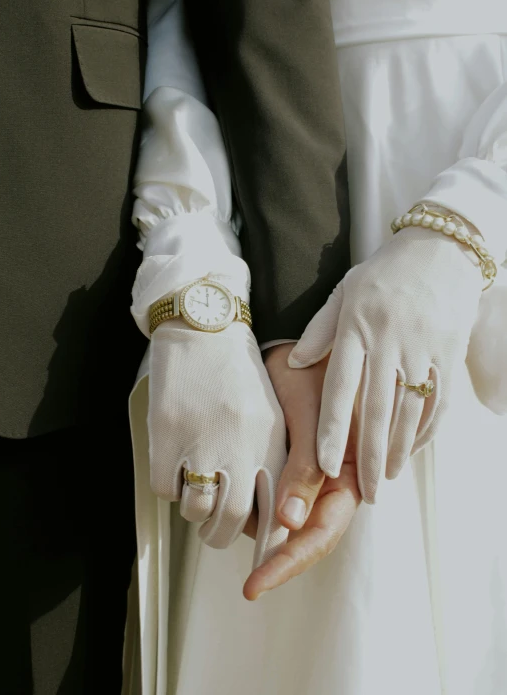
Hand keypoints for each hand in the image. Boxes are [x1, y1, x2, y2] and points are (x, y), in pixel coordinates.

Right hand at [147, 320, 287, 567]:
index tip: (259, 543)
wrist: (202, 330)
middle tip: (216, 532)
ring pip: (195, 508)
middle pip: (232, 519)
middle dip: (222, 535)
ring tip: (195, 494)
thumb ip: (272, 460)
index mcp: (271, 440)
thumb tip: (271, 509)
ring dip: (194, 510)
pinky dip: (169, 487)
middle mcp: (240, 446)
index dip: (267, 534)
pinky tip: (174, 466)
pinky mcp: (167, 437)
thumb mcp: (268, 414)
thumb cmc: (236, 373)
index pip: (274, 506)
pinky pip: (165, 488)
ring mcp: (201, 442)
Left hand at [242, 344, 360, 598]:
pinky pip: (276, 497)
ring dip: (265, 532)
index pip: (323, 530)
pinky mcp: (292, 465)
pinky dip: (257, 506)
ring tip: (234, 529)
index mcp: (351, 470)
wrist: (293, 339)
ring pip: (290, 521)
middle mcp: (335, 480)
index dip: (292, 560)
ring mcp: (313, 476)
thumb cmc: (310, 368)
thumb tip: (288, 522)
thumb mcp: (309, 415)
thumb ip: (303, 467)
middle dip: (279, 558)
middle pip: (310, 534)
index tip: (257, 582)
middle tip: (249, 581)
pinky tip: (237, 505)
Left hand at [289, 226, 483, 502]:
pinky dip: (428, 429)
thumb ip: (320, 330)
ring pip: (410, 410)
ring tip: (388, 479)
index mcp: (356, 326)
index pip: (340, 388)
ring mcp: (422, 346)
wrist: (440, 249)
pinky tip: (415, 449)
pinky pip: (440, 399)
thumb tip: (294, 363)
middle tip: (365, 494)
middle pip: (377, 409)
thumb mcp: (344, 292)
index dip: (334, 430)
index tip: (326, 466)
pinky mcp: (450, 351)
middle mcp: (388, 340)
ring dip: (400, 450)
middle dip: (370, 457)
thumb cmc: (384, 273)